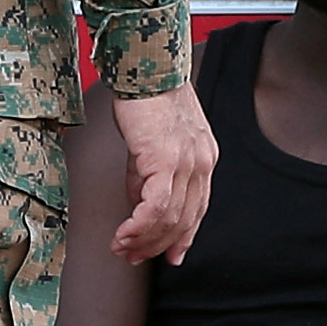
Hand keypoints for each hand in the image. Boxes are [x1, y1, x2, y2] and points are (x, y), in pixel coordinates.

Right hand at [107, 84, 215, 264]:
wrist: (147, 69)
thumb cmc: (148, 97)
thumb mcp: (154, 142)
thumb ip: (148, 174)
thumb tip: (137, 203)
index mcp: (204, 158)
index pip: (198, 209)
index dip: (183, 237)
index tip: (169, 255)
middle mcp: (202, 164)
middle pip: (184, 219)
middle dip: (157, 245)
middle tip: (134, 256)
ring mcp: (187, 163)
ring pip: (169, 218)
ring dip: (142, 239)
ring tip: (122, 247)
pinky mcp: (167, 161)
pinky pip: (155, 207)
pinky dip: (138, 226)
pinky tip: (123, 233)